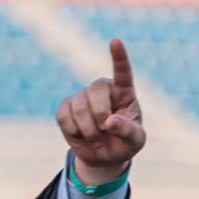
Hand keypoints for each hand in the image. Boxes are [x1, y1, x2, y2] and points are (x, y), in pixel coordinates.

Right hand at [55, 38, 145, 186]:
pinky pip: (63, 115)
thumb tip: (109, 122)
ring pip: (78, 105)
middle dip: (99, 115)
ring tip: (97, 140)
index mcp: (124, 92)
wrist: (103, 156)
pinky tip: (80, 135)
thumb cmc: (124, 144)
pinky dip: (72, 131)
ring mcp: (82, 96)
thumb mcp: (135, 141)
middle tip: (105, 132)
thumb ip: (127, 131)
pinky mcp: (65, 107)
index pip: (122, 71)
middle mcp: (102, 89)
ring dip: (88, 129)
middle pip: (96, 89)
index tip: (115, 41)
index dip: (119, 57)